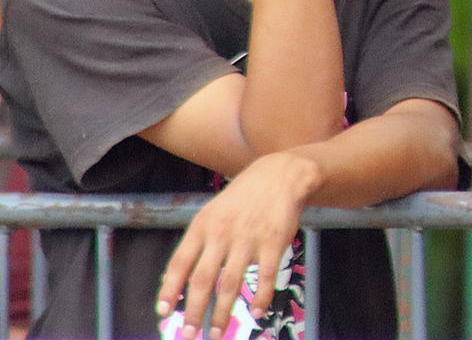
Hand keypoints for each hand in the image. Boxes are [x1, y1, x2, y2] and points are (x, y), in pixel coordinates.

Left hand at [156, 152, 320, 338]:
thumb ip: (195, 244)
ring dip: (222, 313)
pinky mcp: (274, 242)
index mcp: (202, 226)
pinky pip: (266, 276)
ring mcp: (249, 239)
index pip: (179, 263)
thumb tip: (173, 280)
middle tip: (188, 335)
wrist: (280, 175)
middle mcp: (222, 234)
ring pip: (231, 284)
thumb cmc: (242, 198)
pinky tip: (257, 313)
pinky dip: (260, 298)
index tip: (164, 313)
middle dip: (193, 311)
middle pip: (203, 280)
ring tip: (215, 333)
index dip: (170, 290)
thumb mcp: (211, 213)